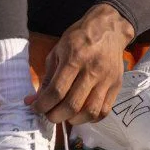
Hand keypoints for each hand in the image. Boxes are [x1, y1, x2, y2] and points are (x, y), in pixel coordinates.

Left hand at [27, 4, 133, 124]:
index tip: (36, 108)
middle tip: (49, 114)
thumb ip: (46, 78)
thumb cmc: (79, 38)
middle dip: (55, 116)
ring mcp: (106, 79)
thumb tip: (33, 100)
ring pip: (90, 111)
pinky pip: (104, 110)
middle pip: (72, 104)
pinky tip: (81, 114)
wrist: (108, 28)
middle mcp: (92, 70)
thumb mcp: (57, 52)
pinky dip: (91, 118)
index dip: (43, 105)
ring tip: (65, 116)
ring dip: (74, 120)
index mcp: (74, 59)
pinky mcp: (116, 85)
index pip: (57, 91)